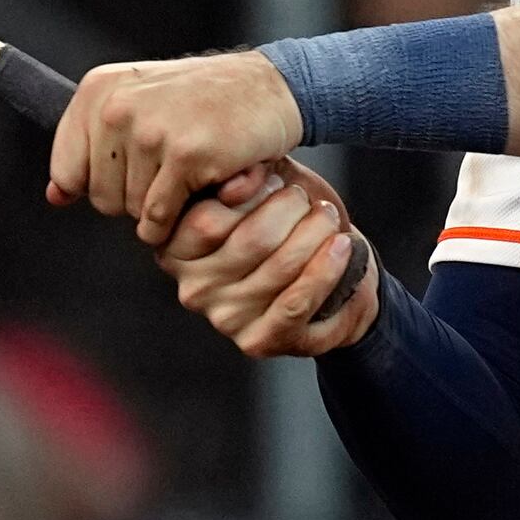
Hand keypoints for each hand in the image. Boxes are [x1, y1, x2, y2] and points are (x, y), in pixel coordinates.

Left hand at [50, 52, 305, 240]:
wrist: (271, 87)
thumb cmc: (206, 101)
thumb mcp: (139, 105)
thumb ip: (93, 147)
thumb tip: (55, 198)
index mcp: (98, 90)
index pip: (67, 171)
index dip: (101, 186)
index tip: (134, 175)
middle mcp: (117, 107)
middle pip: (100, 198)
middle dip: (134, 201)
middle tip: (170, 178)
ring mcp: (151, 131)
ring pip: (131, 211)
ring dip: (161, 211)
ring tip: (189, 181)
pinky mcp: (186, 156)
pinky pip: (160, 217)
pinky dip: (175, 224)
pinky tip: (196, 200)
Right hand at [162, 164, 383, 358]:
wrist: (332, 277)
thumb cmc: (287, 226)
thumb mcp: (265, 189)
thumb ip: (248, 177)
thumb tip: (243, 177)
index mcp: (177, 250)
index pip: (207, 219)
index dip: (250, 194)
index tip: (276, 181)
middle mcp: (193, 289)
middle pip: (250, 241)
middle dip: (290, 211)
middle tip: (308, 200)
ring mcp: (225, 319)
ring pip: (280, 267)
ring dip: (315, 234)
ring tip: (328, 218)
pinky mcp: (259, 341)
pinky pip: (297, 302)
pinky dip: (326, 269)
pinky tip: (342, 246)